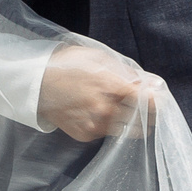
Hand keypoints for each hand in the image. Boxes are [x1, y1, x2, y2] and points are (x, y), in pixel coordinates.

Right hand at [36, 45, 155, 141]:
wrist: (34, 84)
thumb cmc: (65, 65)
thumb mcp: (95, 56)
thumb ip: (125, 69)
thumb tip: (152, 82)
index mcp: (107, 84)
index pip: (145, 99)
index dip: (155, 99)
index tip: (158, 97)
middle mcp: (103, 108)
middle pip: (142, 118)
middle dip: (149, 112)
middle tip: (146, 105)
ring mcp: (95, 124)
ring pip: (129, 130)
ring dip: (134, 122)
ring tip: (127, 110)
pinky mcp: (86, 134)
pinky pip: (109, 133)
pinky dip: (112, 125)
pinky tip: (102, 113)